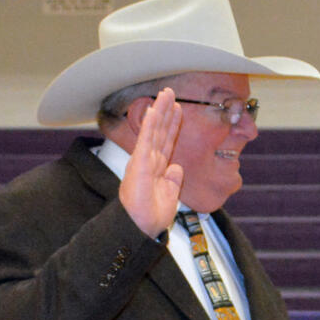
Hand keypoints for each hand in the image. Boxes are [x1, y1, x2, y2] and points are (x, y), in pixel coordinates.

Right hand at [119, 88, 183, 236]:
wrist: (141, 227)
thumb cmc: (152, 216)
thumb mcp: (170, 195)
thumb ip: (173, 179)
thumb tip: (177, 167)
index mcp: (157, 168)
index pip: (166, 141)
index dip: (173, 125)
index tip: (179, 110)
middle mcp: (149, 161)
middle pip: (160, 131)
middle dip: (166, 111)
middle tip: (171, 92)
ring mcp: (143, 160)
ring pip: (153, 131)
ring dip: (160, 111)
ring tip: (166, 94)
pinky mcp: (139, 164)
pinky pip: (146, 141)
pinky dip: (150, 126)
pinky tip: (154, 111)